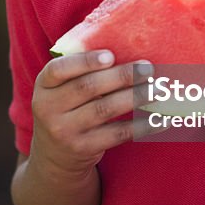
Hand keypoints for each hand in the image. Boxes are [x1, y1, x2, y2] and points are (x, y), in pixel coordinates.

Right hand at [29, 50, 151, 175]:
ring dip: (135, 97)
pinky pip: (117, 134)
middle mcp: (48, 108)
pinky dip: (142, 125)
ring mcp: (65, 131)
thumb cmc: (66, 109)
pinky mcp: (83, 148)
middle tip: (148, 68)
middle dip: (122, 76)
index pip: (58, 69)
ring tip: (159, 89)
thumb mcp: (60, 90)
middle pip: (88, 87)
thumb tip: (127, 48)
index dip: (85, 62)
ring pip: (105, 110)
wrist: (54, 157)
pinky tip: (160, 119)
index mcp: (43, 86)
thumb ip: (81, 71)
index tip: (111, 56)